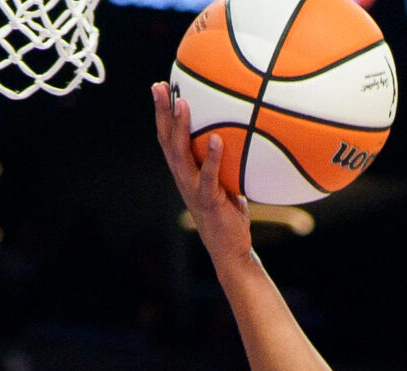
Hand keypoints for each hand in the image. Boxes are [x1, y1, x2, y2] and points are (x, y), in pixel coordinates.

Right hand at [151, 84, 250, 261]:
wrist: (229, 249)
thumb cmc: (230, 212)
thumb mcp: (227, 179)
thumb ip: (229, 157)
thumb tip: (248, 127)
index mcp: (185, 171)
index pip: (168, 138)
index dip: (162, 113)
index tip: (160, 86)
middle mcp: (183, 178)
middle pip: (166, 140)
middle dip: (161, 112)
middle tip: (158, 86)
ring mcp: (193, 189)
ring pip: (179, 155)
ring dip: (179, 128)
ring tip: (182, 103)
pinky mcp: (208, 201)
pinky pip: (207, 176)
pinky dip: (211, 157)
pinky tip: (216, 139)